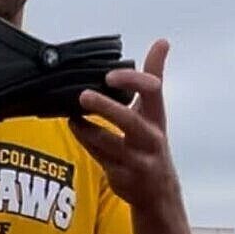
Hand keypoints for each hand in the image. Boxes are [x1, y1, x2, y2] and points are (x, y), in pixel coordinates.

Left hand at [69, 40, 179, 212]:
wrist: (158, 190)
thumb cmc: (151, 143)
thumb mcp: (156, 111)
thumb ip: (153, 78)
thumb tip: (162, 42)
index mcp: (157, 117)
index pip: (152, 92)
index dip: (133, 80)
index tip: (112, 74)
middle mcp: (150, 138)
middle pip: (129, 120)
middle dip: (106, 107)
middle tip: (84, 94)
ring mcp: (136, 159)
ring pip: (108, 142)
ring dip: (87, 127)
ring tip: (72, 112)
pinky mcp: (121, 175)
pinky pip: (98, 156)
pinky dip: (84, 139)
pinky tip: (74, 125)